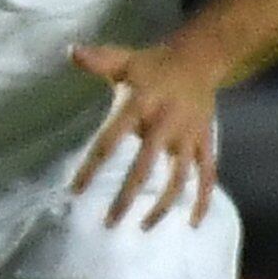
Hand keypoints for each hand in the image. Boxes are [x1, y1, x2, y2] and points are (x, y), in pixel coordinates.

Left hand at [67, 41, 221, 228]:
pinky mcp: (205, 142)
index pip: (110, 139)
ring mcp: (188, 136)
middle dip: (127, 197)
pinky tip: (193, 223)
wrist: (200, 59)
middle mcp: (165, 124)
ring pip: (178, 178)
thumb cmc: (152, 65)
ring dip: (163, 205)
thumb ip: (98, 60)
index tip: (76, 191)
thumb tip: (70, 50)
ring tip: (143, 227)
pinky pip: (207, 175)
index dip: (92, 166)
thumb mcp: (124, 59)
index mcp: (140, 105)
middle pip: (144, 167)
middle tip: (109, 222)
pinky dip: (203, 200)